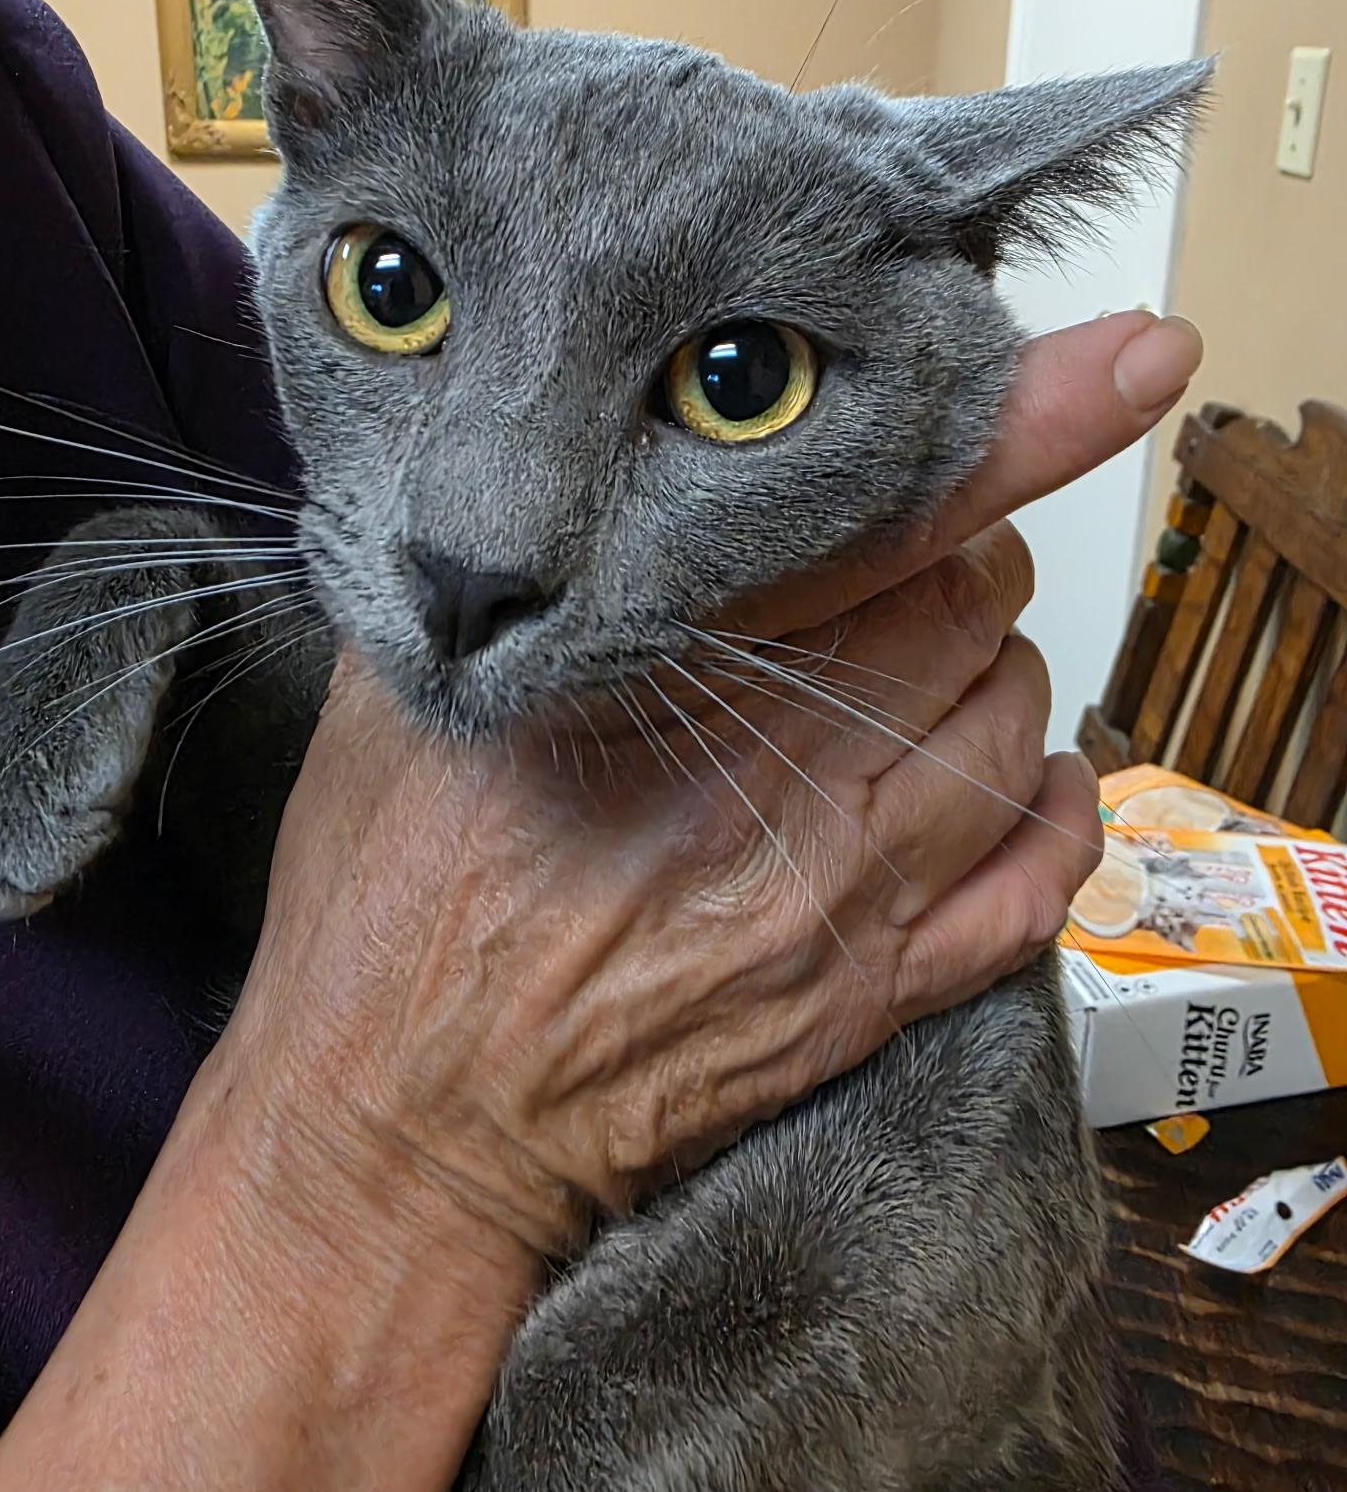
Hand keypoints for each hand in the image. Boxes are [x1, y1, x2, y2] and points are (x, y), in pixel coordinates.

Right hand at [0, 310, 1200, 1491]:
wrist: (399, 1127)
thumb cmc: (383, 902)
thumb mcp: (397, 690)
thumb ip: (501, 575)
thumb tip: (546, 475)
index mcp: (664, 672)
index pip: (888, 523)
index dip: (1013, 433)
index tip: (1108, 364)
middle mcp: (781, 774)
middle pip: (972, 610)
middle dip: (960, 554)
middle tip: (907, 549)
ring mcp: (842, 893)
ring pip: (1013, 729)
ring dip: (996, 674)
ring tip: (935, 667)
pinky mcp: (867, 997)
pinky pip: (1033, 892)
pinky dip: (1051, 817)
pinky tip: (1018, 785)